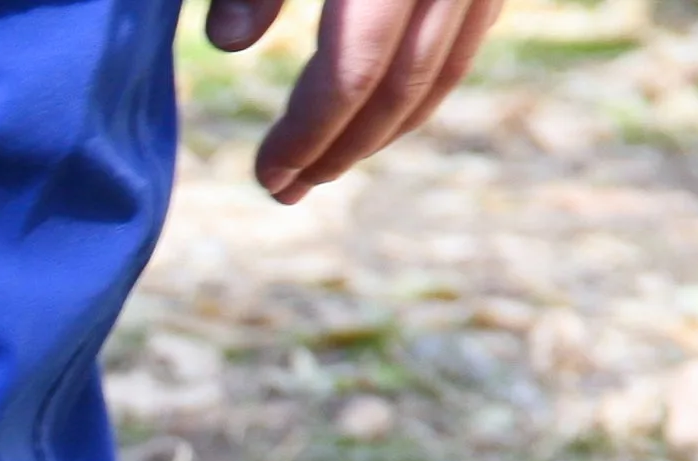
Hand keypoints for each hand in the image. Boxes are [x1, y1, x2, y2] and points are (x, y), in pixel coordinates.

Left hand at [206, 0, 502, 202]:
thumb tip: (229, 43)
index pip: (352, 72)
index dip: (307, 134)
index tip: (267, 176)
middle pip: (402, 85)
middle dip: (341, 149)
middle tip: (287, 190)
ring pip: (445, 68)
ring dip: (385, 129)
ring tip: (324, 163)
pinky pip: (468, 33)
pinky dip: (422, 81)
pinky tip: (373, 109)